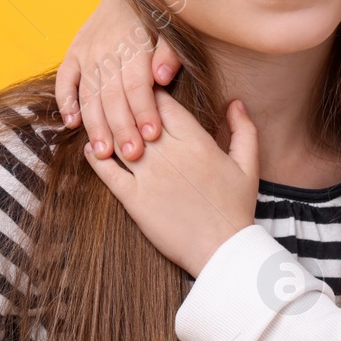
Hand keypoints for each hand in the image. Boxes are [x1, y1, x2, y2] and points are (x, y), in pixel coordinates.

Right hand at [54, 0, 182, 161]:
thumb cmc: (158, 16)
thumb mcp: (173, 28)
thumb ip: (169, 52)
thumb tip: (162, 77)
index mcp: (133, 44)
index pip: (137, 84)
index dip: (144, 111)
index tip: (151, 135)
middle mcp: (106, 49)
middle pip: (112, 95)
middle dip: (121, 128)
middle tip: (131, 155)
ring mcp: (86, 52)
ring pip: (89, 94)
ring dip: (95, 125)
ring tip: (103, 152)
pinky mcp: (73, 52)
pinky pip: (64, 79)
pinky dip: (65, 101)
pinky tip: (72, 123)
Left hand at [83, 91, 257, 277]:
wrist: (223, 250)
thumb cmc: (236, 208)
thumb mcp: (248, 165)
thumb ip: (244, 130)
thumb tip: (235, 102)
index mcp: (196, 141)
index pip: (162, 102)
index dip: (148, 92)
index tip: (141, 91)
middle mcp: (169, 154)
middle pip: (136, 115)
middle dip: (125, 105)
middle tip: (115, 100)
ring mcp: (149, 176)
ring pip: (118, 139)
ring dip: (107, 128)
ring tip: (99, 122)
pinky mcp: (134, 199)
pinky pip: (107, 172)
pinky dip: (96, 157)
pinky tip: (92, 150)